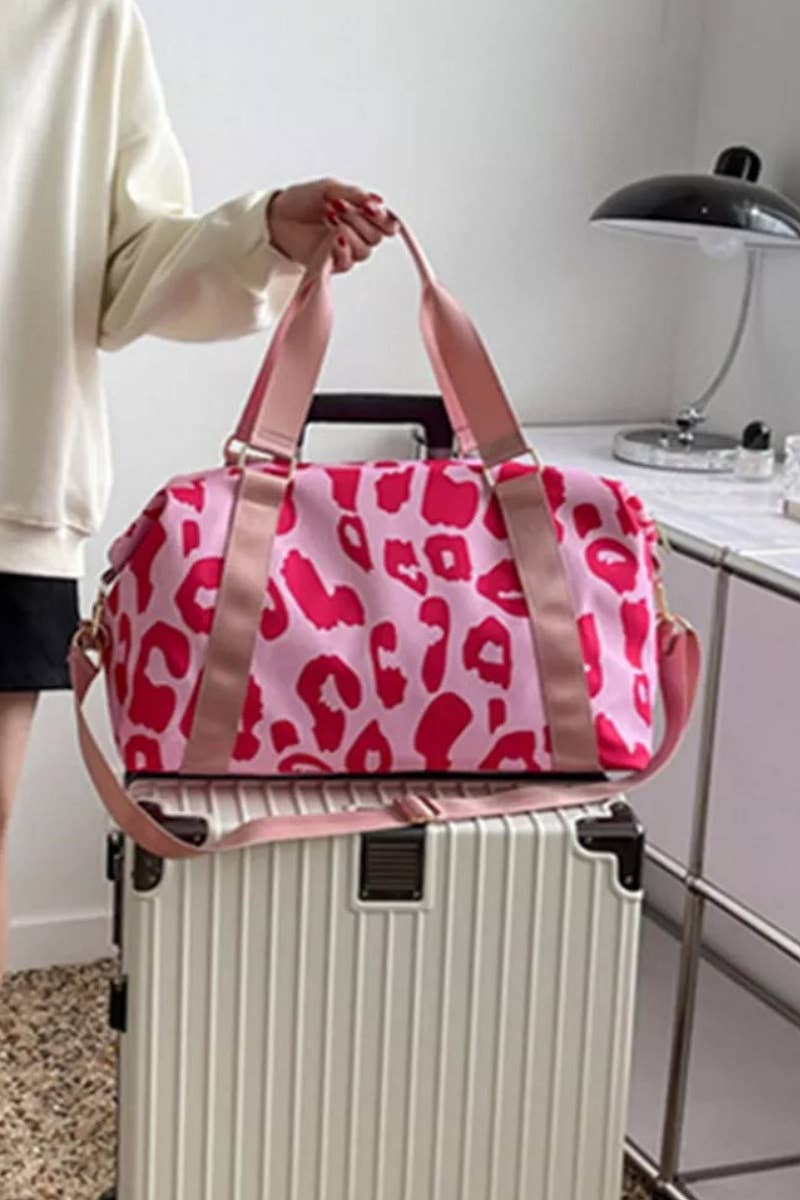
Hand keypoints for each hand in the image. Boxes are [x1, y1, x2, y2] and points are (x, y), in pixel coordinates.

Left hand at [266, 179, 398, 272]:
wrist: (277, 216)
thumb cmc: (300, 200)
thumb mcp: (329, 188)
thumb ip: (354, 195)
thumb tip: (378, 201)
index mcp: (361, 216)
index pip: (387, 225)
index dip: (385, 219)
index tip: (371, 208)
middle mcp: (356, 234)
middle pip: (377, 238)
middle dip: (360, 221)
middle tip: (338, 207)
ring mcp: (345, 250)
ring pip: (364, 252)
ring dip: (350, 232)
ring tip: (330, 217)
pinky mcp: (332, 264)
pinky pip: (348, 262)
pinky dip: (343, 249)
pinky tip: (334, 237)